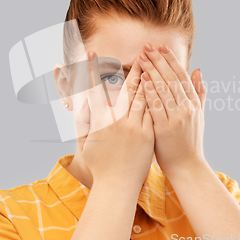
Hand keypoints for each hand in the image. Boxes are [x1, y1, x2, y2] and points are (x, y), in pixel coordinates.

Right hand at [76, 51, 154, 188]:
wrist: (117, 187)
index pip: (94, 89)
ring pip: (140, 97)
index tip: (90, 54)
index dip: (92, 69)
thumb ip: (83, 122)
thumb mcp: (85, 143)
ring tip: (150, 64)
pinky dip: (154, 97)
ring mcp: (134, 127)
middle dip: (131, 68)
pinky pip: (152, 111)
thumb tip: (81, 103)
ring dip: (145, 78)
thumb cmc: (99, 166)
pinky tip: (159, 85)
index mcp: (98, 121)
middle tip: (137, 53)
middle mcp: (116, 121)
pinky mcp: (148, 135)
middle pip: (124, 88)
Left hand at [137, 43, 206, 177]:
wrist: (187, 166)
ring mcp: (177, 118)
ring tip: (142, 57)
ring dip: (152, 71)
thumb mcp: (199, 115)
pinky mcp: (165, 129)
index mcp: (193, 104)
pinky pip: (156, 106)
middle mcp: (187, 108)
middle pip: (172, 79)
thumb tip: (198, 70)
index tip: (161, 46)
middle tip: (147, 46)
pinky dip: (149, 91)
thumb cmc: (189, 141)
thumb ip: (198, 92)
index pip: (181, 76)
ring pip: (164, 89)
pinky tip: (142, 79)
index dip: (171, 60)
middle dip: (159, 60)